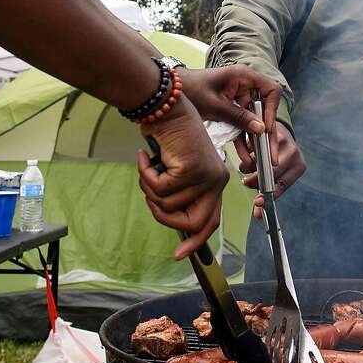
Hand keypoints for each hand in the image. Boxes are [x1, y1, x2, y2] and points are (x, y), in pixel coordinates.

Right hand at [136, 99, 229, 259]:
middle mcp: (216, 181)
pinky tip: (145, 157)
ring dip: (149, 187)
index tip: (178, 255)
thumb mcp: (177, 169)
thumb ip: (180, 193)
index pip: (210, 221)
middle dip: (164, 216)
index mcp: (216, 182)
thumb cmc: (168, 136)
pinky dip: (145, 174)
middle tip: (150, 197)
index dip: (195, 241)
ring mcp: (205, 176)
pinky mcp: (191, 170)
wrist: (165, 107)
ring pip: (168, 204)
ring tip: (148, 166)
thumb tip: (171, 219)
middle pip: (191, 223)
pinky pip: (158, 189)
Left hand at [179, 65, 281, 160]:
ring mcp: (238, 99)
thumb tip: (262, 129)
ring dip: (255, 141)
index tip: (267, 128)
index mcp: (244, 77)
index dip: (272, 109)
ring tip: (259, 162)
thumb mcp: (214, 105)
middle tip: (271, 156)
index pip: (270, 91)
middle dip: (267, 134)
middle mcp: (245, 87)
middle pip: (264, 111)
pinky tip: (246, 158)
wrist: (169, 92)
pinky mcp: (231, 110)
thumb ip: (238, 117)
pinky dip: (243, 141)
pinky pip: (241, 126)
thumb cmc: (191, 89)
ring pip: (254, 122)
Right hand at [233, 121, 306, 218]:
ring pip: (261, 160)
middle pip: (272, 172)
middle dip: (256, 180)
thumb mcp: (277, 176)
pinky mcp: (271, 131)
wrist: (280, 132)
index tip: (257, 201)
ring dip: (249, 167)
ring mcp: (284, 141)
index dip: (269, 195)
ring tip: (246, 168)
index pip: (282, 185)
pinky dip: (248, 153)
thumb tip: (257, 216)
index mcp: (298, 167)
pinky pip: (254, 147)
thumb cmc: (278, 160)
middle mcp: (294, 154)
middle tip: (246, 182)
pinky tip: (248, 154)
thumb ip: (267, 193)